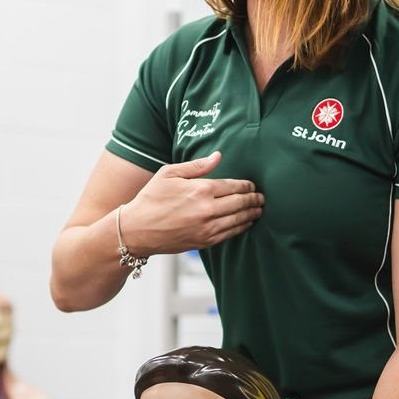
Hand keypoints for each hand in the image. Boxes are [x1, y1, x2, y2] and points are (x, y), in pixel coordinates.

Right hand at [119, 151, 263, 254]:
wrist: (136, 229)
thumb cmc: (150, 199)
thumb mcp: (169, 174)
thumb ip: (197, 166)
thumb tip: (218, 156)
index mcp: (201, 190)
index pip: (234, 186)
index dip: (247, 186)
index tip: (252, 185)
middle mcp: (207, 210)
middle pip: (240, 203)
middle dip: (254, 200)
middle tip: (261, 198)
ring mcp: (207, 228)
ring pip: (238, 220)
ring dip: (251, 214)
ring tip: (258, 210)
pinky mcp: (204, 242)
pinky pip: (230, 234)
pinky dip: (241, 228)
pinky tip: (245, 223)